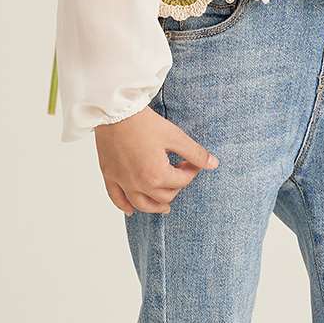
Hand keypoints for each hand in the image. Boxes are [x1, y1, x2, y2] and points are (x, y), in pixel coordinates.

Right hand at [95, 107, 218, 217]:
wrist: (115, 112)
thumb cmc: (144, 123)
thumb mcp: (175, 136)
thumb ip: (195, 153)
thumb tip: (213, 164)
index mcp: (157, 175)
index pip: (181, 181)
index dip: (191, 171)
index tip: (192, 162)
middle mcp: (139, 184)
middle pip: (164, 196)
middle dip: (176, 187)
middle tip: (179, 174)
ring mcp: (123, 182)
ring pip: (141, 205)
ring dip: (154, 208)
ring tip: (164, 207)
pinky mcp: (110, 176)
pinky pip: (117, 199)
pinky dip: (125, 207)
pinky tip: (131, 210)